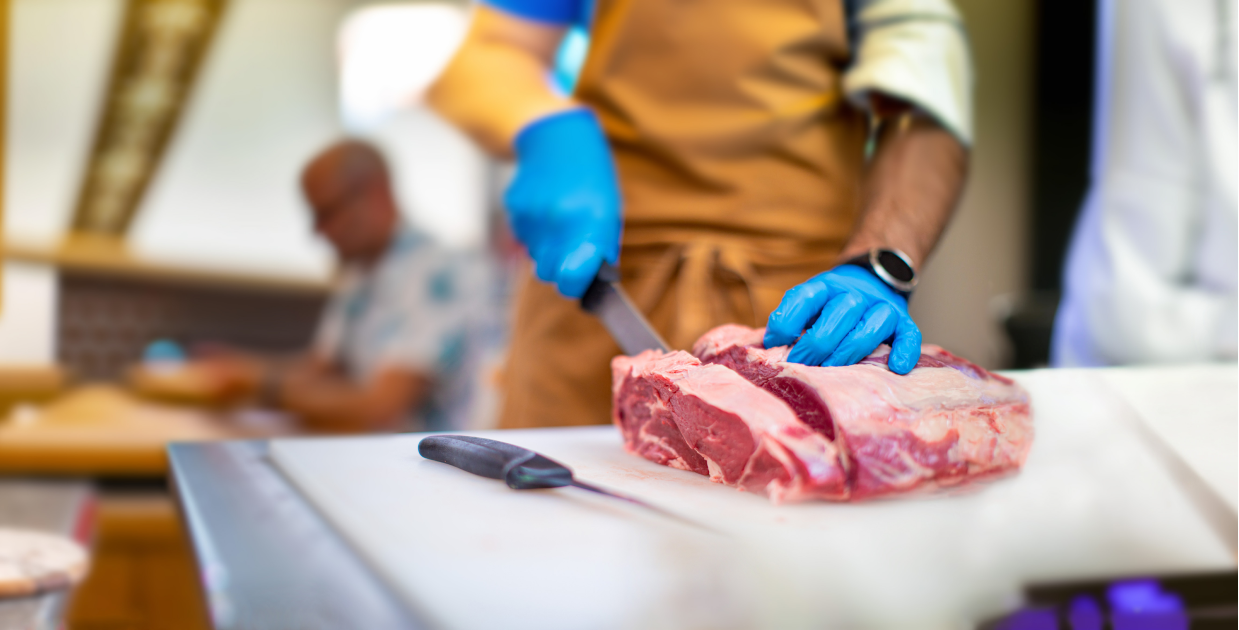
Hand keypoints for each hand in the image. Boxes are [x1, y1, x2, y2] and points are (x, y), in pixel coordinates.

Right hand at [504, 109, 621, 297]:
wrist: (557, 135)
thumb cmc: (592, 176)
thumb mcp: (609, 209)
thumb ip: (600, 247)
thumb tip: (590, 282)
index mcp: (591, 221)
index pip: (573, 277)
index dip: (574, 286)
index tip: (577, 283)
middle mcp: (560, 221)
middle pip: (549, 274)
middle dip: (560, 271)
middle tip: (570, 254)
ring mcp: (534, 216)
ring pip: (536, 257)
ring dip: (548, 250)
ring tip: (560, 222)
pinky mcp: (515, 210)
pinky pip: (524, 238)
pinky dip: (535, 232)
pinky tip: (545, 208)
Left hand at [764, 265, 921, 373]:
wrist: (871, 281)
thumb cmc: (829, 306)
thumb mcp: (805, 305)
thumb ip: (787, 321)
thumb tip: (767, 346)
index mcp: (824, 287)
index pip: (805, 297)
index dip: (788, 321)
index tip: (777, 343)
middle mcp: (854, 294)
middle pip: (839, 314)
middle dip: (816, 344)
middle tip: (801, 366)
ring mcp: (880, 307)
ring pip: (870, 326)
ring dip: (849, 351)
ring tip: (831, 371)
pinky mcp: (903, 322)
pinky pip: (909, 335)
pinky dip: (905, 350)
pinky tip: (896, 367)